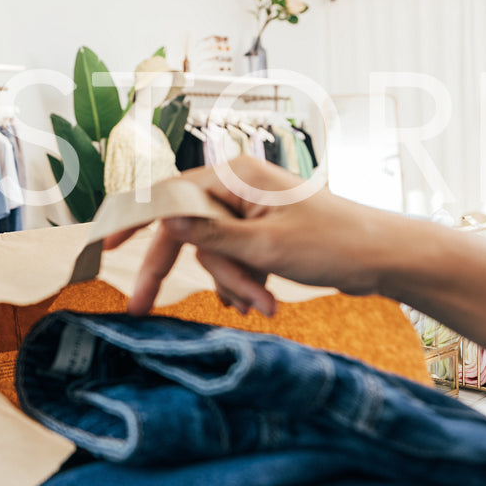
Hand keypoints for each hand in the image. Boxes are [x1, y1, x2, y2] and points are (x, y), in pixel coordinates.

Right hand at [104, 156, 403, 315]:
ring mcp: (251, 209)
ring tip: (264, 304)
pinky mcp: (263, 230)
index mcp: (235, 177)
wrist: (382, 257)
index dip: (133, 221)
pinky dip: (243, 281)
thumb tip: (164, 222)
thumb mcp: (265, 247)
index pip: (169, 197)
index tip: (103, 246)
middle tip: (143, 308)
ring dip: (233, 282)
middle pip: (188, 230)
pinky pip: (233, 257)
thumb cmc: (331, 244)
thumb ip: (210, 236)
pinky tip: (263, 300)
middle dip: (194, 271)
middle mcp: (238, 187)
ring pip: (213, 251)